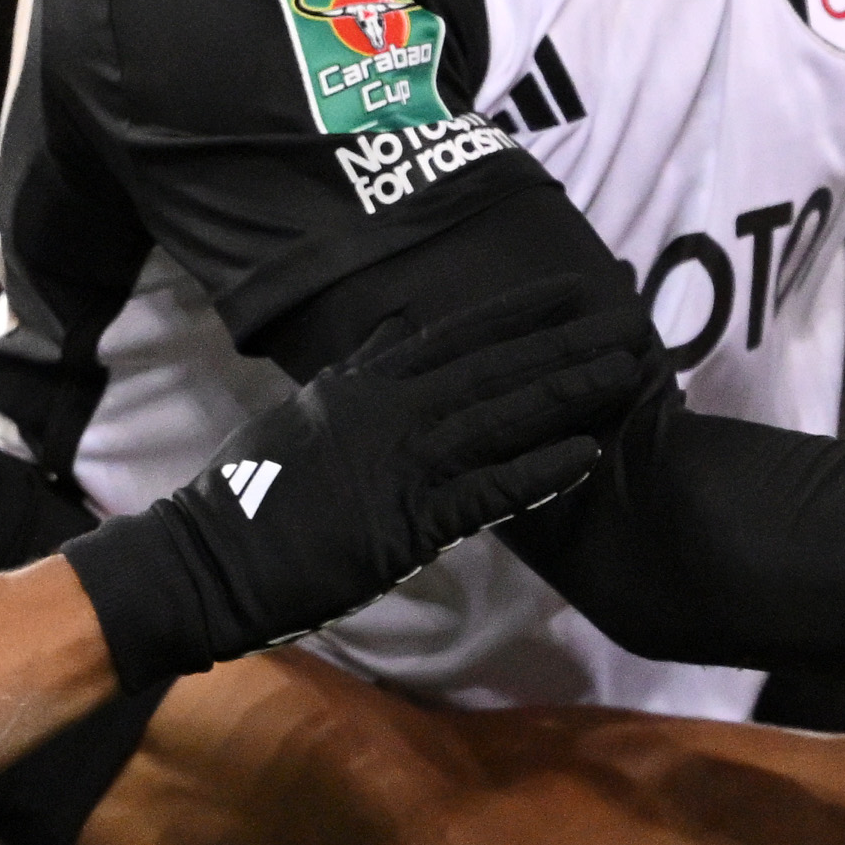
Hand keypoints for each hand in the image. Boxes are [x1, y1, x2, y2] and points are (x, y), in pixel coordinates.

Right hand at [66, 287, 650, 684]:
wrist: (213, 558)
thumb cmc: (255, 491)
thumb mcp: (309, 407)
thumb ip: (362, 365)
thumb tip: (404, 320)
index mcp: (368, 384)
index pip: (458, 334)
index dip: (521, 310)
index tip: (575, 287)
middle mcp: (391, 411)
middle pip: (495, 366)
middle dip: (565, 343)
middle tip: (631, 318)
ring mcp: (401, 464)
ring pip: (502, 418)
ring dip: (568, 393)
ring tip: (627, 372)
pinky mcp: (407, 522)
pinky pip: (488, 492)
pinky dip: (538, 473)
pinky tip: (586, 455)